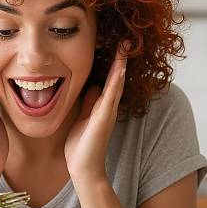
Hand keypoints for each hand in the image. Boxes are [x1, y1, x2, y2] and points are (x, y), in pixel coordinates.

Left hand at [64, 41, 127, 182]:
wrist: (83, 168)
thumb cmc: (81, 145)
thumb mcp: (83, 117)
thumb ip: (89, 102)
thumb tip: (93, 87)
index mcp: (101, 105)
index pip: (109, 79)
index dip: (112, 62)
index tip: (114, 44)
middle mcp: (107, 106)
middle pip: (116, 78)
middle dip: (120, 59)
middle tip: (125, 39)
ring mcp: (107, 112)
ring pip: (117, 84)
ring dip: (121, 65)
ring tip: (124, 47)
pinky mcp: (104, 119)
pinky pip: (111, 96)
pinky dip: (116, 82)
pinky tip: (120, 69)